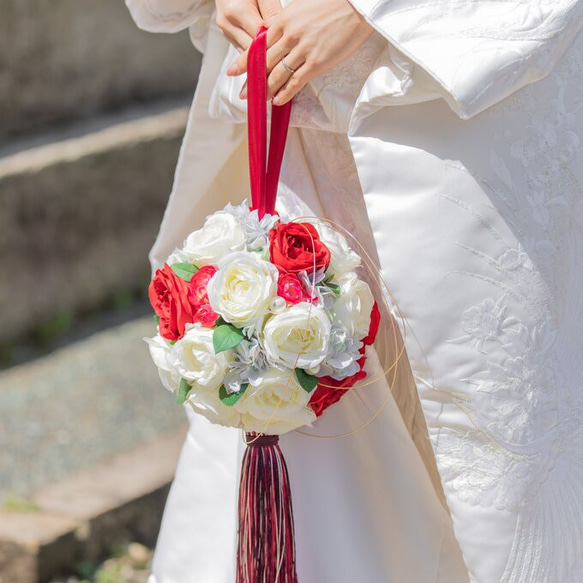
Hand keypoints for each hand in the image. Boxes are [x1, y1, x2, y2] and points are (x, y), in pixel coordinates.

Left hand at [226, 0, 372, 103]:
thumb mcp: (300, 6)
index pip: (260, 45)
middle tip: (243, 93)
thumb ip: (282, 19)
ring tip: (259, 100)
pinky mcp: (317, 62)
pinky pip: (296, 81)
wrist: (358, 5)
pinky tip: (278, 101)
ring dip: (267, 89)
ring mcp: (303, 50)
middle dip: (252, 80)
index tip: (234, 70)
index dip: (246, 60)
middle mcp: (290, 36)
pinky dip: (285, 93)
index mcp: (284, 21)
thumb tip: (267, 27)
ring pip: (278, 74)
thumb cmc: (332, 3)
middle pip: (265, 62)